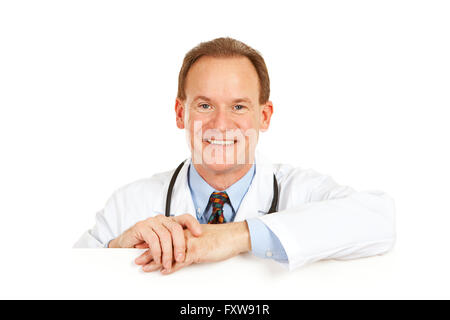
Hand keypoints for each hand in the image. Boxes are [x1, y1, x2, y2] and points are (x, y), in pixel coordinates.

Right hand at [108, 214, 201, 271]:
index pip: (185, 217)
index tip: (199, 233)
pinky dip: (157, 252)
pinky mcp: (141, 227)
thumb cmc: (145, 243)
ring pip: (165, 236)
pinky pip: (153, 240)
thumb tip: (191, 249)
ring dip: (167, 253)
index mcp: (169, 220)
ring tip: (167, 264)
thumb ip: (174, 241)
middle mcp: (161, 219)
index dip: (193, 224)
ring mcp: (151, 222)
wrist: (125, 244)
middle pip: (176, 229)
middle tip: (181, 258)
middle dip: (180, 245)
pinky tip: (157, 259)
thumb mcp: (163, 242)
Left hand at [135, 221, 250, 273]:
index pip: (165, 237)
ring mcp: (190, 243)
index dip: (153, 243)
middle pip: (162, 244)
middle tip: (137, 259)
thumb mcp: (202, 237)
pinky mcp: (197, 251)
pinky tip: (165, 271)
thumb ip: (190, 241)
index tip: (141, 248)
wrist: (233, 236)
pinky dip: (172, 267)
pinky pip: (181, 260)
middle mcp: (186, 235)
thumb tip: (181, 248)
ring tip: (145, 267)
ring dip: (155, 261)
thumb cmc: (220, 237)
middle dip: (148, 252)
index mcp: (186, 230)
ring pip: (168, 252)